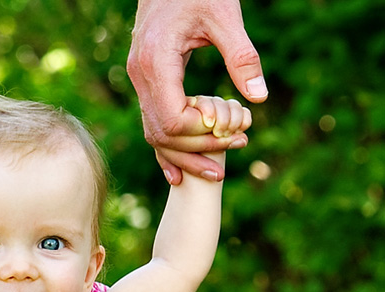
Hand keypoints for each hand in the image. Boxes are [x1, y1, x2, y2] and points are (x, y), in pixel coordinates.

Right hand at [127, 0, 265, 184]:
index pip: (173, 119)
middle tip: (236, 149)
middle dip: (198, 149)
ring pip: (154, 134)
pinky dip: (168, 148)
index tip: (231, 130)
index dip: (202, 133)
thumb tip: (258, 98)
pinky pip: (152, 123)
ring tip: (216, 169)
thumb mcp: (225, 16)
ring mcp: (139, 80)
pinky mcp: (146, 82)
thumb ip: (241, 57)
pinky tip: (182, 170)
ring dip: (184, 155)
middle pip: (162, 133)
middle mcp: (140, 75)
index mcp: (156, 61)